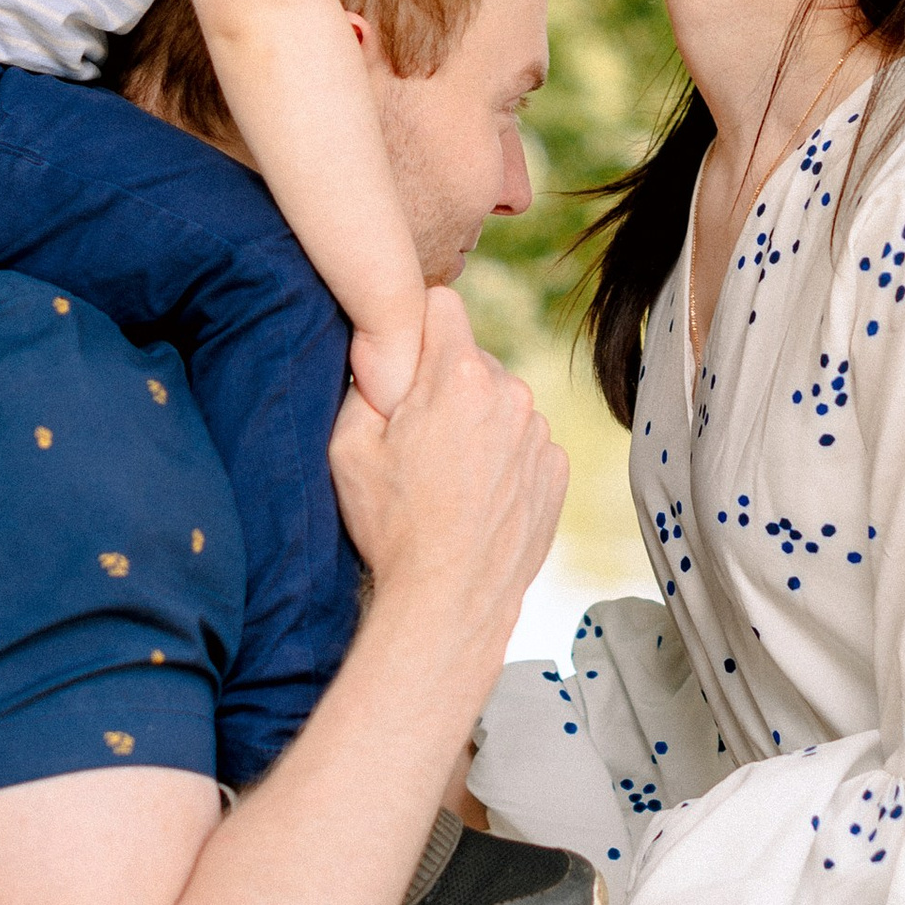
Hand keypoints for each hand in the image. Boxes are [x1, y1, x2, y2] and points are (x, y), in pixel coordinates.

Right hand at [329, 289, 563, 653]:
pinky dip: (503, 457)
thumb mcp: (347, 447)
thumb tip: (377, 347)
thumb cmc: (392, 525)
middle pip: (471, 358)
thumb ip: (363, 380)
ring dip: (477, 422)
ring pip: (500, 401)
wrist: (448, 600)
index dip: (415, 327)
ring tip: (448, 476)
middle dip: (444, 383)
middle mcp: (511, 392)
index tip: (403, 365)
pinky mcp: (557, 469)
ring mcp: (540, 433)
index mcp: (458, 375)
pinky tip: (476, 496)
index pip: (441, 303)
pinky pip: (524, 441)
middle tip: (417, 438)